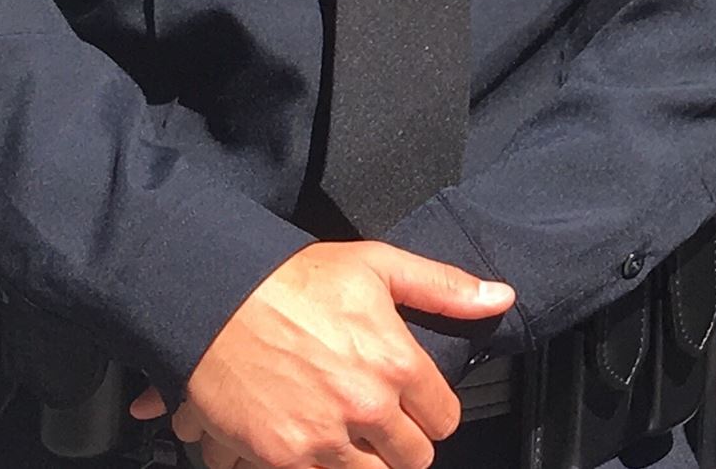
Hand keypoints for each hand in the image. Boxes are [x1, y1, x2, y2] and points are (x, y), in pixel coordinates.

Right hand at [125, 241, 511, 468]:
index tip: (417, 404)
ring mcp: (323, 439)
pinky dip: (320, 466)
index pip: (444, 418)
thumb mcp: (379, 266)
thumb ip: (444, 288)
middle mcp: (367, 408)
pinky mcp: (282, 457)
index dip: (433, 412)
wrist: (215, 302)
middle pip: (413, 458)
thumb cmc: (296, 281)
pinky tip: (313, 443)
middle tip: (384, 425)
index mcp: (398, 364)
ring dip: (364, 461)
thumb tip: (500, 297)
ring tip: (350, 436)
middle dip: (403, 443)